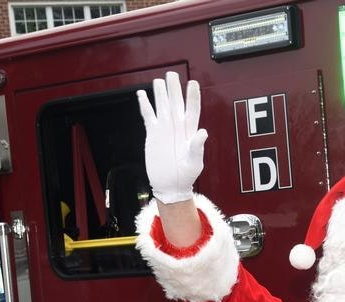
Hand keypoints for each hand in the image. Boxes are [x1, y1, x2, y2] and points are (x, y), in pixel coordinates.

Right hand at [136, 72, 207, 203]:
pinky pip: (148, 116)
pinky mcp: (153, 135)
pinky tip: (142, 95)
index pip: (192, 109)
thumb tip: (203, 132)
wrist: (171, 185)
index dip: (192, 96)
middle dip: (174, 88)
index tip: (193, 83)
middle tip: (172, 74)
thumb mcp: (195, 162)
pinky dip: (145, 106)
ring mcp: (164, 130)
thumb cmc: (186, 175)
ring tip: (159, 80)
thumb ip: (198, 147)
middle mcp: (177, 128)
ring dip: (160, 94)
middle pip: (175, 103)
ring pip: (162, 106)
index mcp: (189, 132)